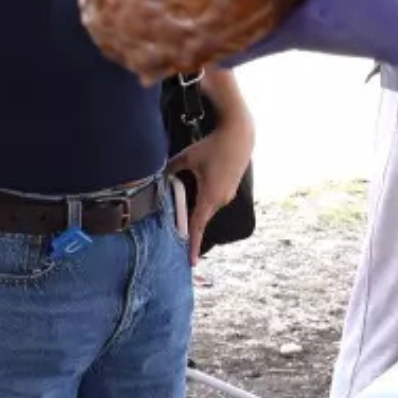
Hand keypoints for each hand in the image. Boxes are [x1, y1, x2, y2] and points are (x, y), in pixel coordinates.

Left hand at [167, 111, 252, 265]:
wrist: (240, 135)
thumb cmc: (213, 146)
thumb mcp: (187, 157)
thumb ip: (171, 171)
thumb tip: (157, 179)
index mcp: (210, 196)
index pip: (197, 226)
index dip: (192, 245)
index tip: (190, 262)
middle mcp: (221, 200)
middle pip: (201, 220)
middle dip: (191, 232)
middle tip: (179, 245)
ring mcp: (227, 195)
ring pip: (207, 209)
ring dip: (196, 214)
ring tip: (183, 217)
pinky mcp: (230, 188)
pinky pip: (214, 201)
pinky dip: (203, 204)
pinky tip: (195, 196)